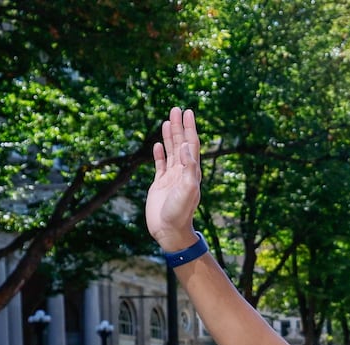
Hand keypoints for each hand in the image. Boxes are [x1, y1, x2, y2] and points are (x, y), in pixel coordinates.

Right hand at [147, 107, 202, 250]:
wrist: (169, 231)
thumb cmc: (180, 213)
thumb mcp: (188, 189)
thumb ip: (189, 168)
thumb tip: (185, 146)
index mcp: (191, 172)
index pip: (191, 144)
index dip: (189, 128)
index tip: (188, 112)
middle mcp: (183, 172)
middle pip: (181, 143)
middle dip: (179, 126)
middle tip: (176, 109)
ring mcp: (171, 178)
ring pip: (171, 151)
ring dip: (170, 136)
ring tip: (168, 120)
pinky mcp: (160, 184)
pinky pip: (160, 165)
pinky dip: (159, 153)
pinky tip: (158, 144)